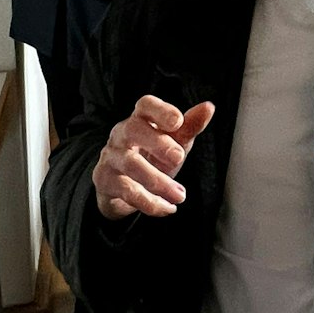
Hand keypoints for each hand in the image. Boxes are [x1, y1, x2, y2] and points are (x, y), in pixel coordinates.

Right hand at [92, 97, 216, 219]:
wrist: (123, 189)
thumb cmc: (152, 158)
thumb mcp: (174, 143)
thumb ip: (189, 127)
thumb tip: (208, 107)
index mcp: (140, 119)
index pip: (145, 105)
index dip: (160, 110)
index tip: (177, 121)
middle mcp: (121, 134)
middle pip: (133, 129)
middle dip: (158, 143)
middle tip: (179, 157)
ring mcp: (110, 157)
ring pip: (131, 164)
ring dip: (159, 181)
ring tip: (181, 195)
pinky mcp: (104, 180)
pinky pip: (127, 191)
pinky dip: (150, 203)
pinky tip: (168, 208)